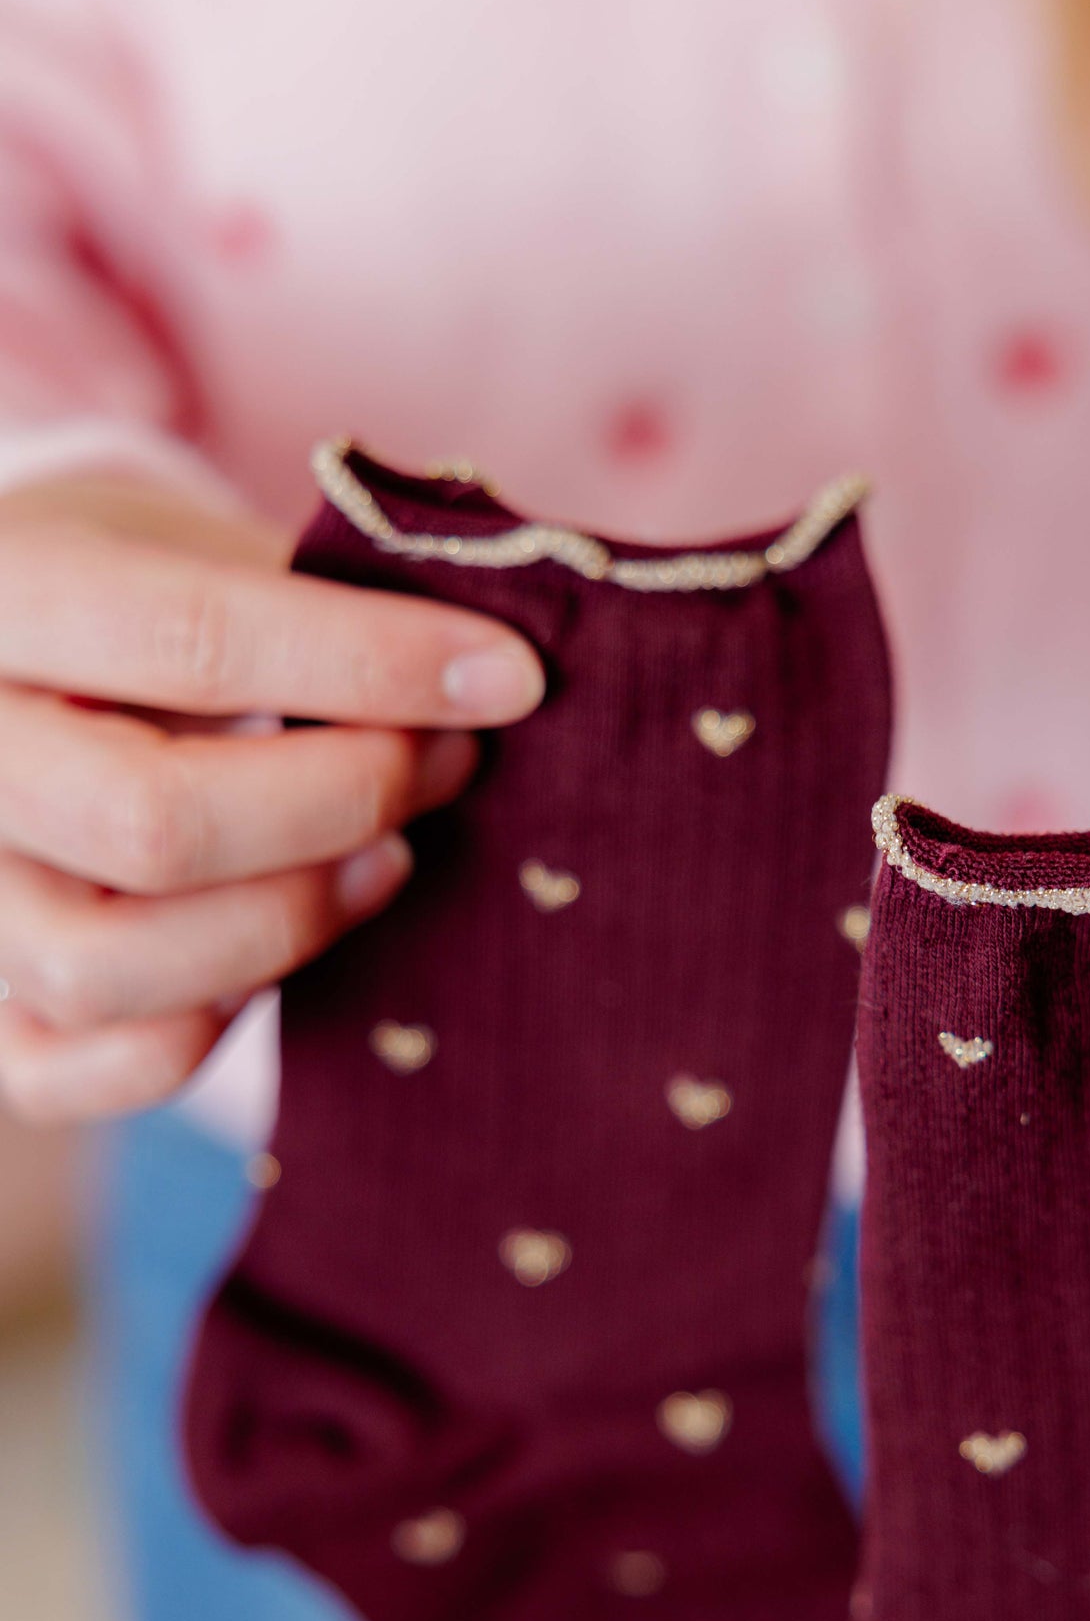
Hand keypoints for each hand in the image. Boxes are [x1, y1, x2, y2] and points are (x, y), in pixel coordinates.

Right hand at [0, 473, 542, 1120]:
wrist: (18, 675)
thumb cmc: (138, 606)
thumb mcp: (199, 549)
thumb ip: (316, 601)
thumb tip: (492, 671)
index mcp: (5, 593)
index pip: (191, 636)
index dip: (372, 663)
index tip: (508, 678)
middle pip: (154, 823)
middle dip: (343, 803)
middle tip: (446, 766)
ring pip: (110, 967)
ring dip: (289, 923)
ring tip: (387, 860)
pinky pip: (69, 1071)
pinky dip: (190, 1039)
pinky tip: (271, 967)